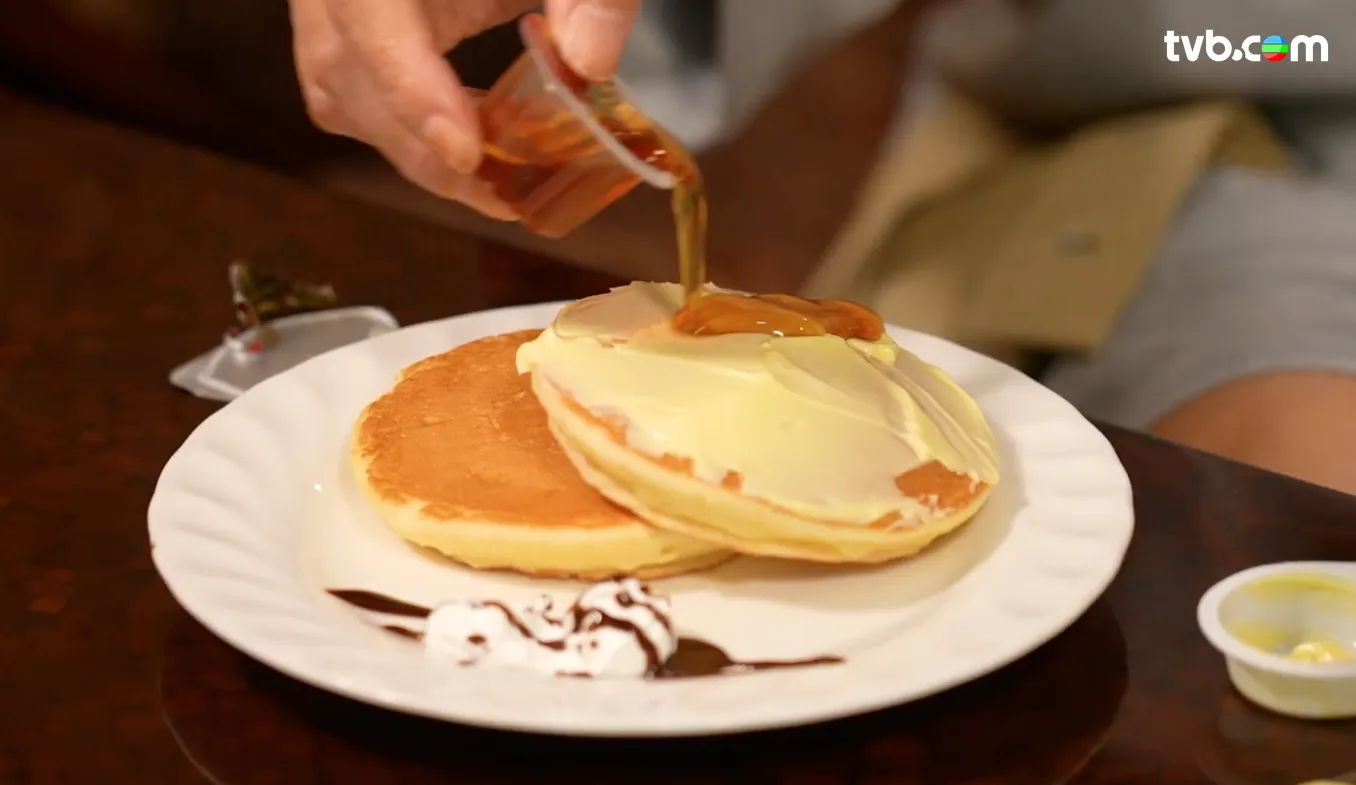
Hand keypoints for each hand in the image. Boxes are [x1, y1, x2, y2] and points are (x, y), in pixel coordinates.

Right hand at [289, 0, 640, 217]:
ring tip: (492, 174)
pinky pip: (343, 86)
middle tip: (502, 195)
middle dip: (423, 145)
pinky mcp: (340, 16)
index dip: (412, 90)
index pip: (369, 13)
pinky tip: (468, 134)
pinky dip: (402, 124)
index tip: (466, 151)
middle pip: (346, 72)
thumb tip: (589, 65)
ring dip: (411, 143)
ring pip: (336, 91)